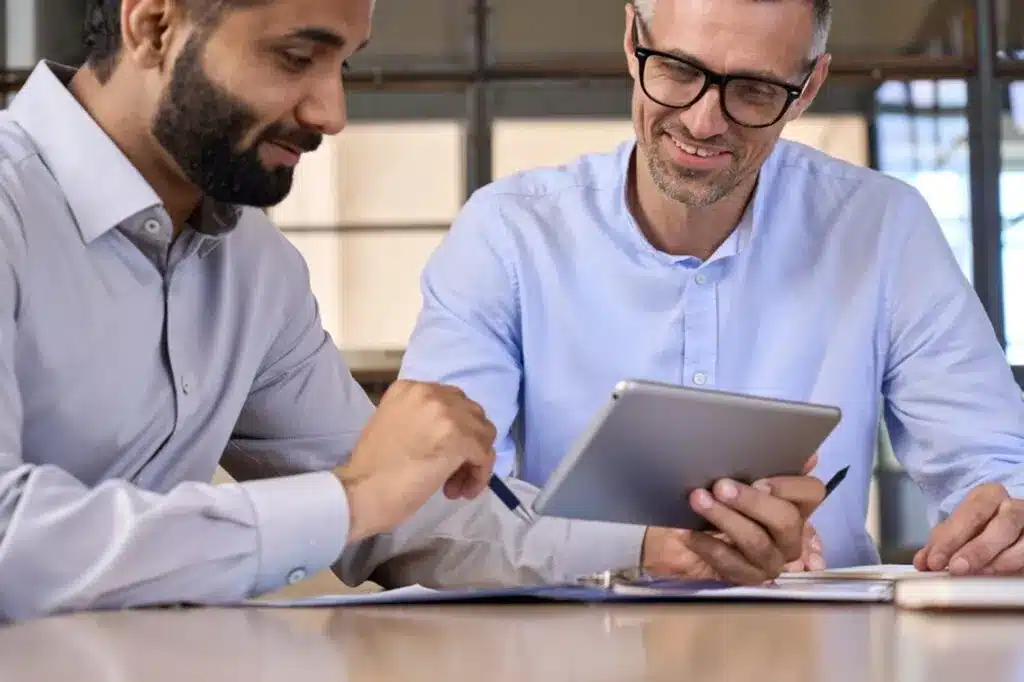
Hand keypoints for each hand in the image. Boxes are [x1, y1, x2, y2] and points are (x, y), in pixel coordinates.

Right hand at [335, 380, 496, 541]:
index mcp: (410, 388)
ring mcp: (444, 413)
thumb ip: (424, 421)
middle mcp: (429, 393)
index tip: (444, 457)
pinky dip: (479, 475)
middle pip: (473, 415)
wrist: (358, 492)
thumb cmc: (372, 470)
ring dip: (475, 462)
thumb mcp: (395, 427)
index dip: (456, 431)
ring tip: (454, 486)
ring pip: (484, 434)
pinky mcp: (457, 438)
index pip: (452, 402)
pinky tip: (461, 491)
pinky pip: (484, 455)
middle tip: (451, 475)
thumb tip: (456, 435)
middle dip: (468, 446)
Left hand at [641, 453, 825, 584]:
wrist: (675, 538)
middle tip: (720, 486)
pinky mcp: (746, 578)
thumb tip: (803, 454)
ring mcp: (769, 561)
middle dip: (752, 502)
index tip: (759, 479)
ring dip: (726, 518)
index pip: (811, 493)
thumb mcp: (729, 475)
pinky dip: (710, 545)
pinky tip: (691, 533)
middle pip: (787, 521)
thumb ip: (761, 463)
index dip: (790, 486)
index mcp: (792, 504)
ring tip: (699, 500)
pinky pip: (732, 564)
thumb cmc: (709, 498)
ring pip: (757, 542)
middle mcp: (788, 536)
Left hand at [914, 484, 1023, 575]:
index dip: (953, 538)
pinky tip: (999, 579)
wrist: (1008, 528)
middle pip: (1003, 524)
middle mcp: (1016, 507)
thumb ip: (939, 545)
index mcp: (990, 495)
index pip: (972, 512)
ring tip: (978, 575)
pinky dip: (1016, 569)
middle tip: (957, 568)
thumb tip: (922, 562)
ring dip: (1000, 562)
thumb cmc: (979, 528)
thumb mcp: (957, 530)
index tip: (935, 561)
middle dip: (978, 549)